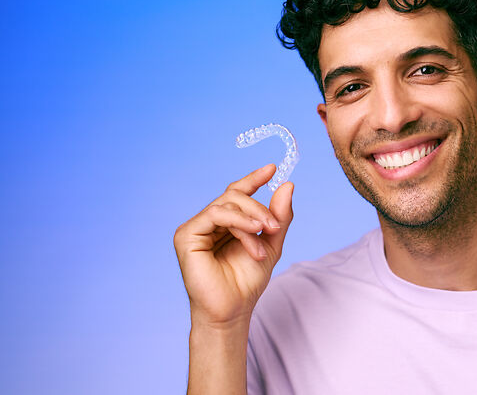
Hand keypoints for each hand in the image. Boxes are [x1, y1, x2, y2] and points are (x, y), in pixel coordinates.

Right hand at [174, 164, 293, 327]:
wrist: (233, 310)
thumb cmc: (247, 281)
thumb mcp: (271, 243)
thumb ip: (279, 216)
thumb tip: (287, 185)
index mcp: (224, 223)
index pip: (236, 192)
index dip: (253, 178)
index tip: (272, 169)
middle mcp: (207, 222)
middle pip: (234, 195)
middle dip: (259, 207)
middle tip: (275, 226)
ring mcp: (195, 227)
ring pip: (227, 203)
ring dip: (252, 219)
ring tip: (265, 240)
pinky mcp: (186, 235)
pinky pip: (216, 214)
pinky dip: (239, 222)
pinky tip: (253, 237)